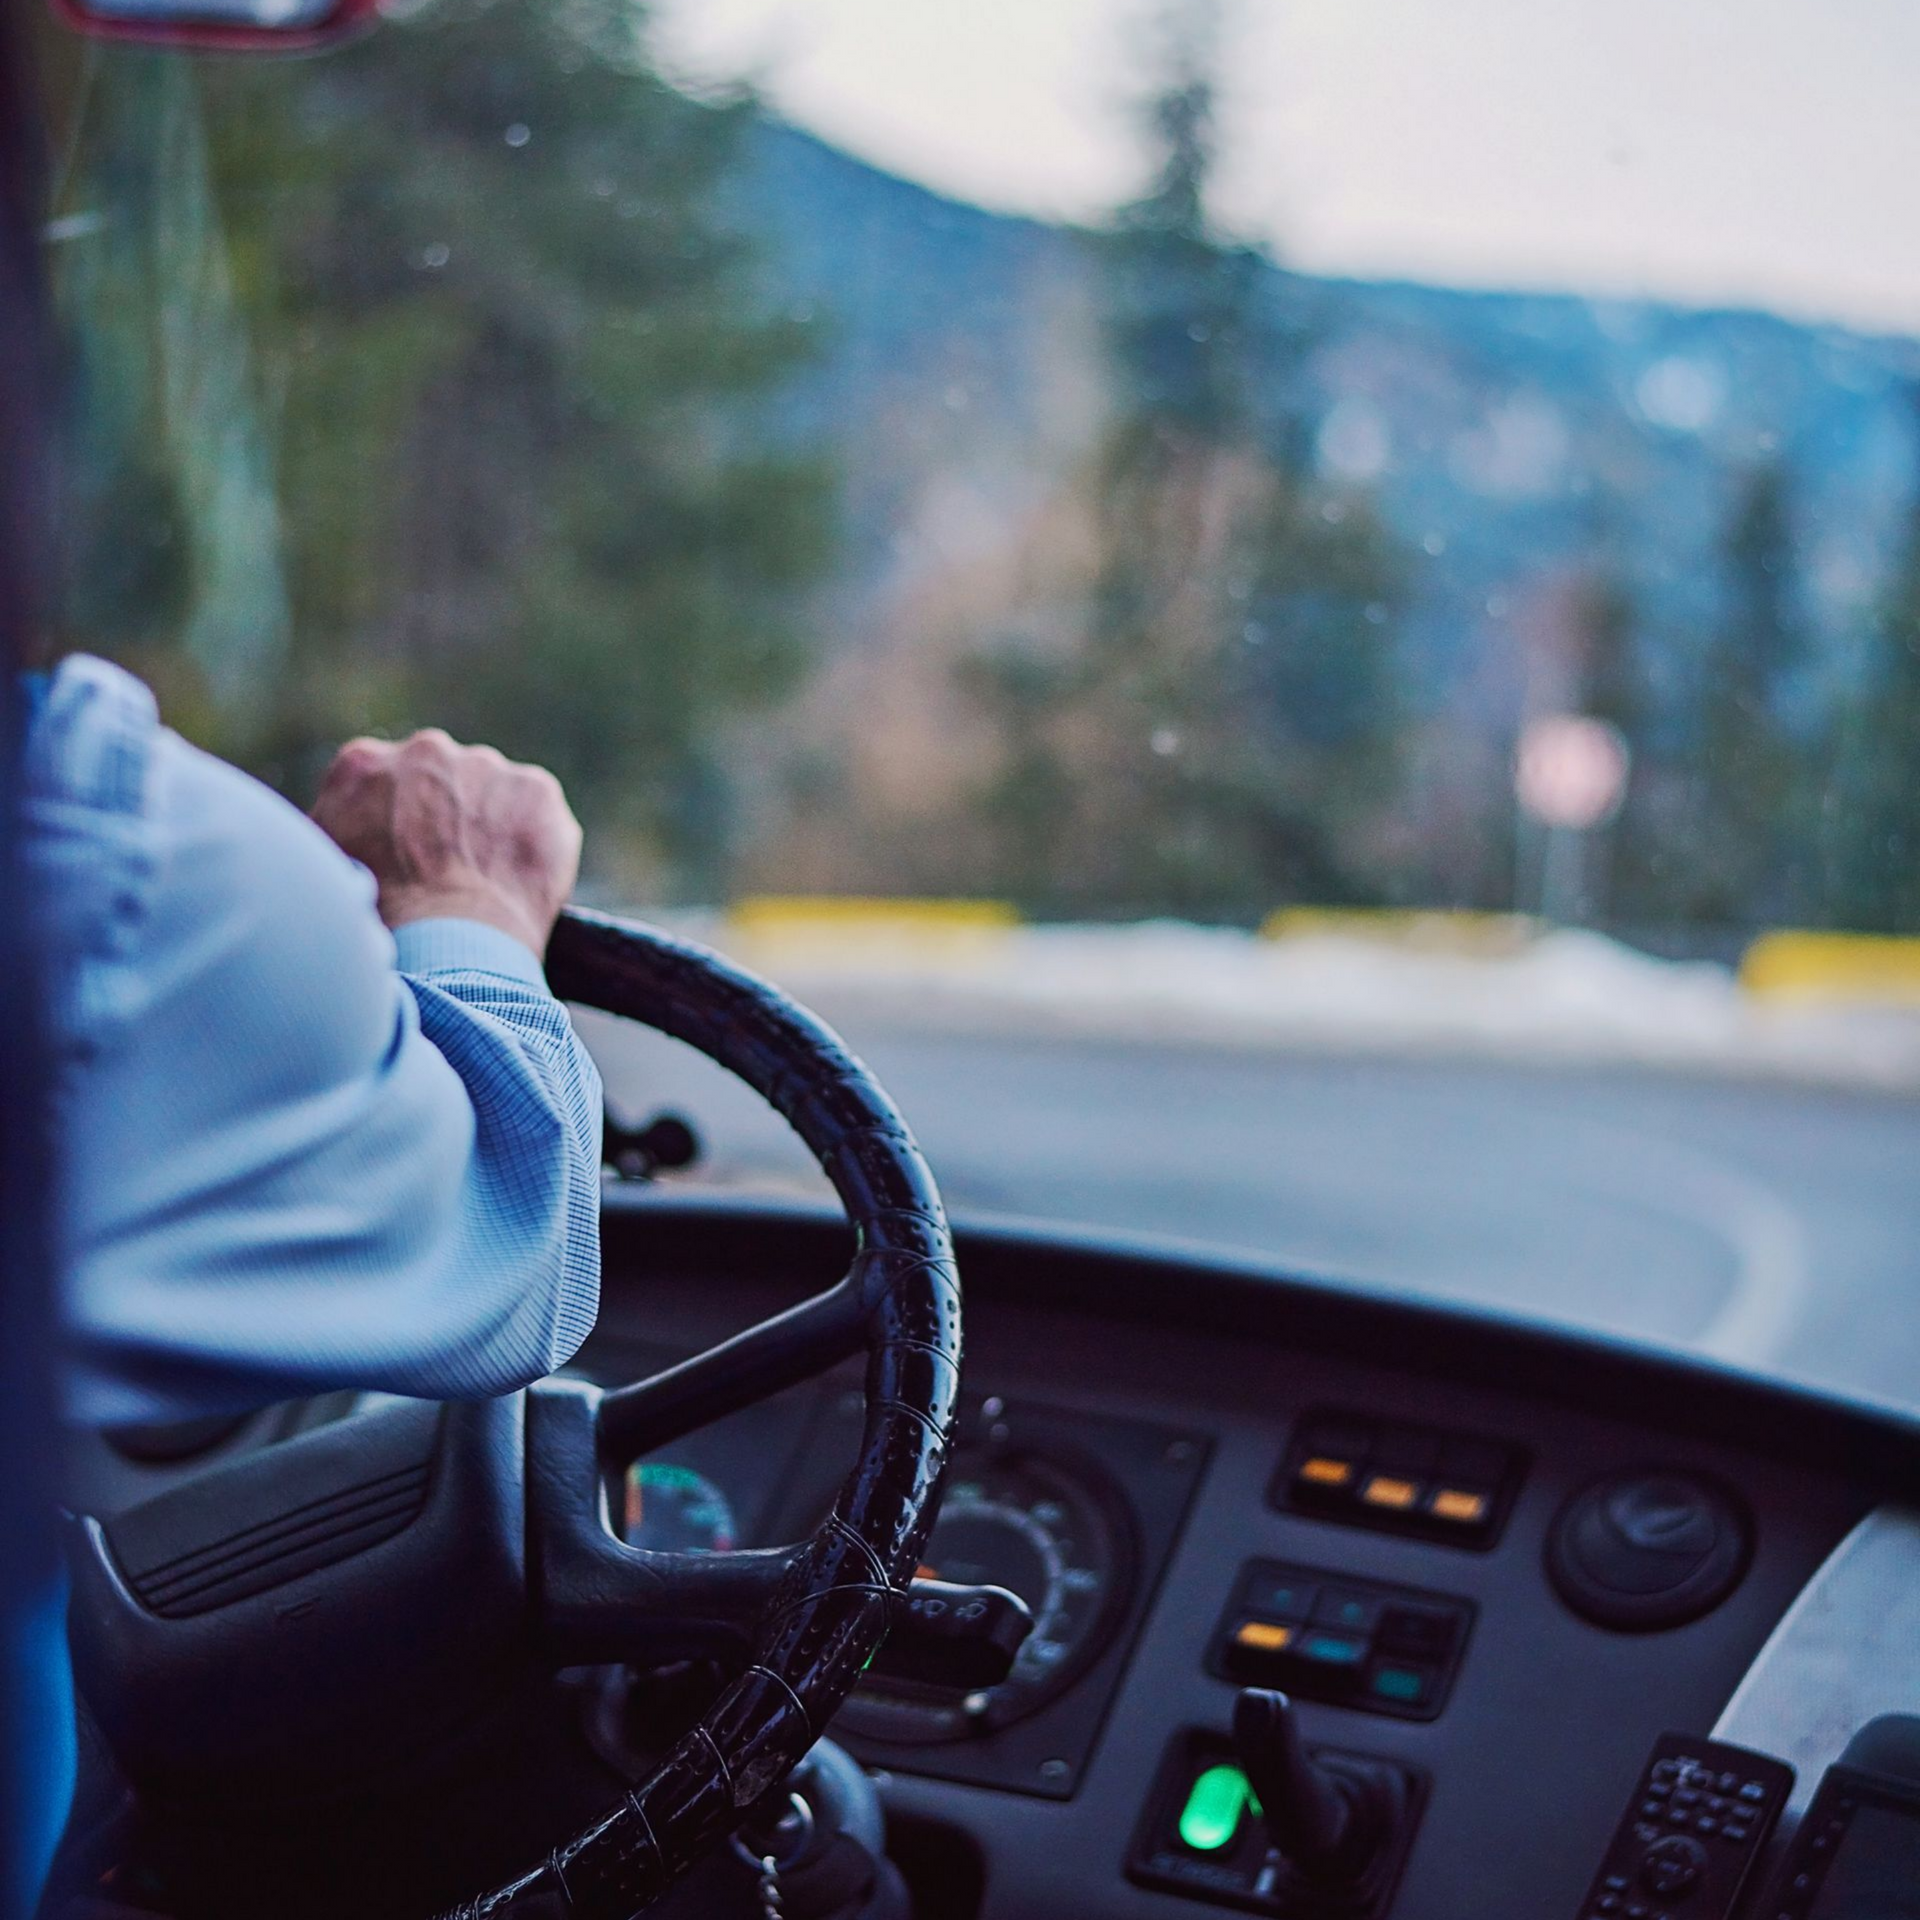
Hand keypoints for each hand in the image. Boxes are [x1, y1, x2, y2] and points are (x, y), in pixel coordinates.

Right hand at [311, 730, 581, 955]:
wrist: (444, 944)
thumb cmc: (378, 918)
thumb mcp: (326, 867)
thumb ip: (336, 829)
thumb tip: (338, 834)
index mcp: (364, 763)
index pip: (386, 783)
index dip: (400, 823)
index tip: (411, 856)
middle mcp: (425, 750)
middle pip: (442, 780)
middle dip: (447, 817)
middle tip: (450, 870)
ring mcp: (486, 766)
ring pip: (493, 793)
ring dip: (493, 826)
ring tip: (485, 881)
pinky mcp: (536, 789)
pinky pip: (539, 812)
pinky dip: (535, 841)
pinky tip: (517, 880)